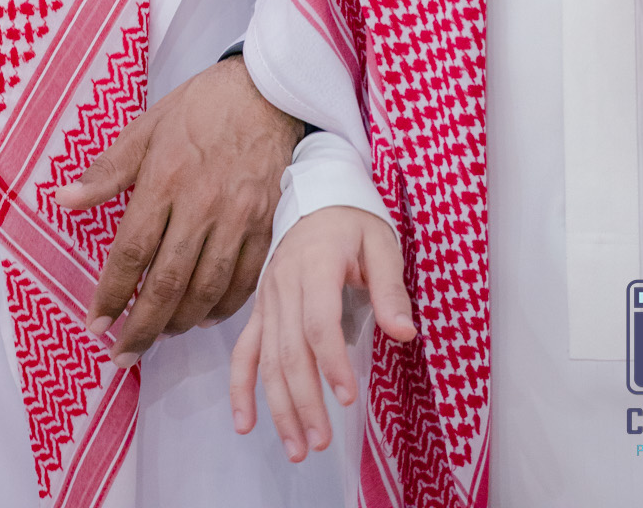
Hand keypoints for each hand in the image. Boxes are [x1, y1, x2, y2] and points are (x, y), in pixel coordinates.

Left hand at [54, 56, 302, 360]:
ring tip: (158, 335)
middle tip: (121, 352)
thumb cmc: (200, 107)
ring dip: (179, 322)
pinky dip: (222, 308)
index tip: (95, 323)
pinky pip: (245, 281)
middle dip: (141, 327)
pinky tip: (203, 317)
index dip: (111, 294)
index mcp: (165, 178)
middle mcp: (201, 204)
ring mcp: (238, 218)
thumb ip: (106, 171)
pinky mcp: (266, 224)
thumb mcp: (146, 126)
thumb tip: (62, 200)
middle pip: (167, 282)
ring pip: (206, 289)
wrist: (267, 91)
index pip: (132, 251)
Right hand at [228, 206, 412, 462]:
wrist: (317, 194)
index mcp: (315, 265)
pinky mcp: (260, 309)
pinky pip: (244, 351)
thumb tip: (403, 333)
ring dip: (279, 405)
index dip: (331, 362)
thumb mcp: (382, 244)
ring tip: (297, 447)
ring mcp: (268, 299)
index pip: (318, 321)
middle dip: (304, 400)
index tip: (347, 398)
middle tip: (321, 441)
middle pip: (289, 350)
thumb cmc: (354, 223)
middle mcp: (284, 284)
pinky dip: (240, 387)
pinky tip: (245, 422)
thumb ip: (390, 289)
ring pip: (267, 358)